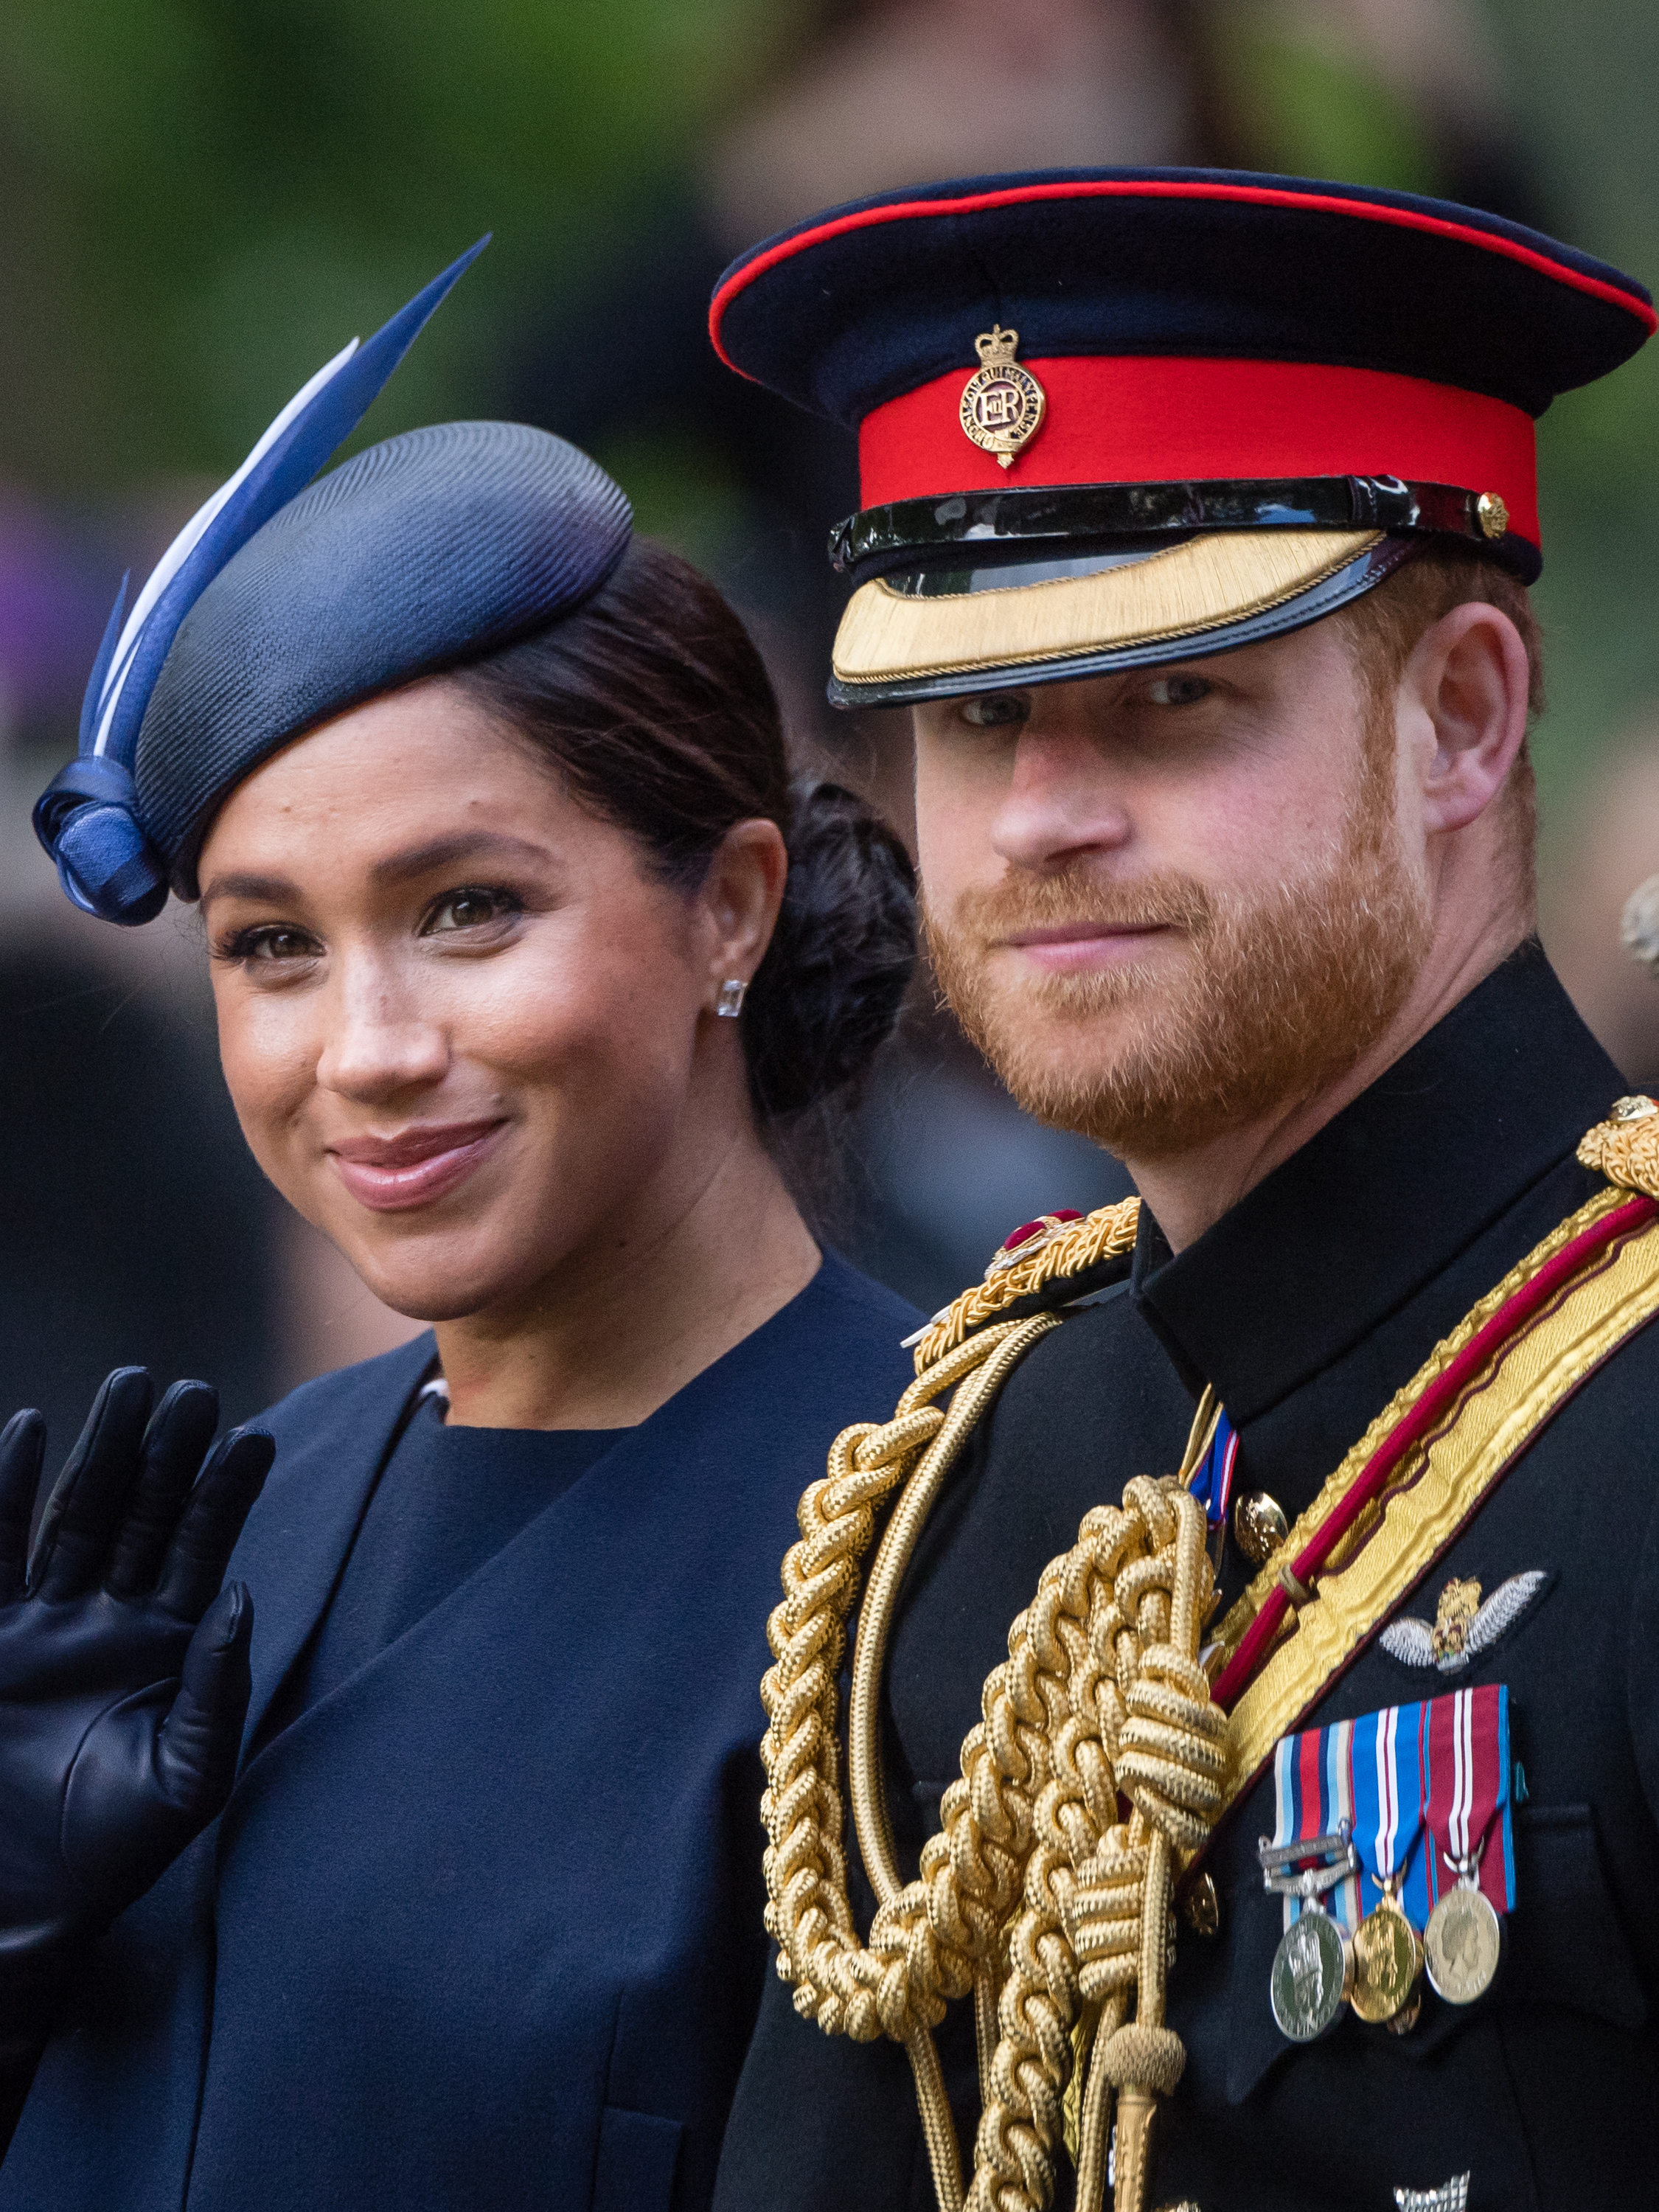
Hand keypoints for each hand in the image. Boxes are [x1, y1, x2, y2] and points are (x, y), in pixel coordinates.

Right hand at [0, 1368, 270, 2056]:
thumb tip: (238, 1601)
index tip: (254, 1436)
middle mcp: (108, 1617)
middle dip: (166, 1452)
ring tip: (129, 1384)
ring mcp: (43, 1621)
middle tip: (189, 1388)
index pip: (203, 1549)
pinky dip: (5, 1491)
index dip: (225, 1494)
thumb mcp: (184, 1780)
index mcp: (168, 1643)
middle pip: (144, 1513)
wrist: (15, 1906)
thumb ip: (216, 1692)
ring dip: (101, 1451)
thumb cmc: (112, 1852)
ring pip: (78, 1514)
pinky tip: (26, 1429)